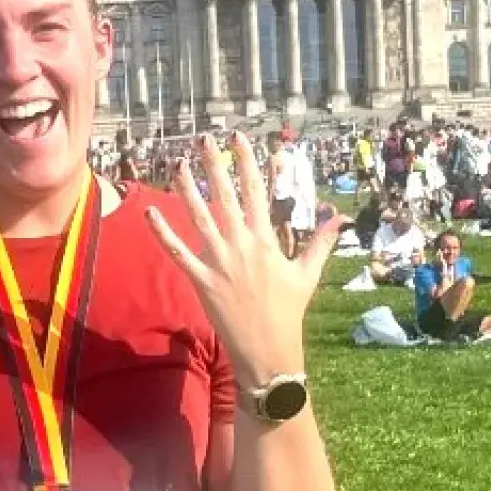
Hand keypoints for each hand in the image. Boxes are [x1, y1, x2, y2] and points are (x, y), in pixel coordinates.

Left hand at [147, 133, 344, 386]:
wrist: (268, 351)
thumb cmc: (288, 312)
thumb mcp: (308, 274)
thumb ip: (320, 243)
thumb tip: (340, 218)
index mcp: (267, 241)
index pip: (256, 192)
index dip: (247, 162)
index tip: (239, 139)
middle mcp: (242, 246)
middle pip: (226, 196)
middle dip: (215, 165)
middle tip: (205, 139)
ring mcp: (220, 263)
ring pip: (200, 218)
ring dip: (188, 189)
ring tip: (178, 164)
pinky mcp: (202, 281)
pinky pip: (178, 253)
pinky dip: (163, 233)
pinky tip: (150, 212)